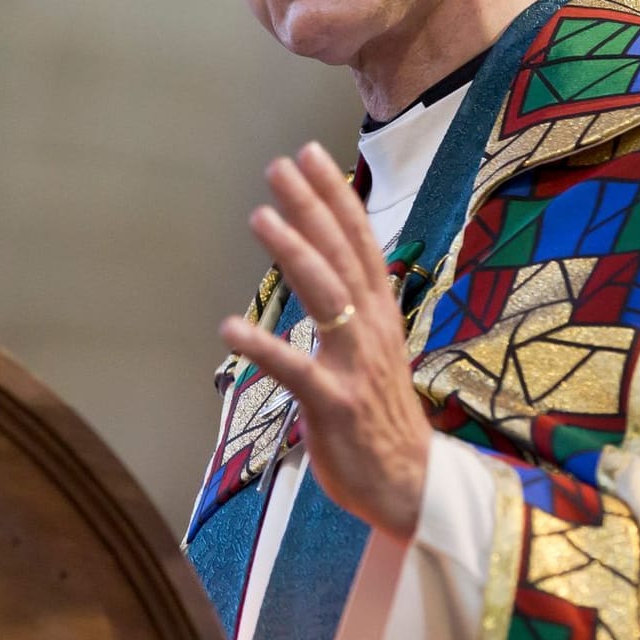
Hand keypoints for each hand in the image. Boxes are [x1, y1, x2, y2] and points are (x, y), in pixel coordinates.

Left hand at [219, 141, 431, 539]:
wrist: (410, 483)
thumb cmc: (382, 416)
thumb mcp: (375, 350)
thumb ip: (353, 309)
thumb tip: (327, 268)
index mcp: (380, 314)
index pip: (360, 242)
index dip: (336, 197)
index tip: (312, 155)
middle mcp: (371, 329)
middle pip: (341, 255)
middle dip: (310, 207)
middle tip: (279, 166)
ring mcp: (353, 365)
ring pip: (325, 296)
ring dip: (292, 253)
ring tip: (260, 216)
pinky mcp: (332, 404)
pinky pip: (295, 370)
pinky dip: (263, 347)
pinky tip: (230, 327)